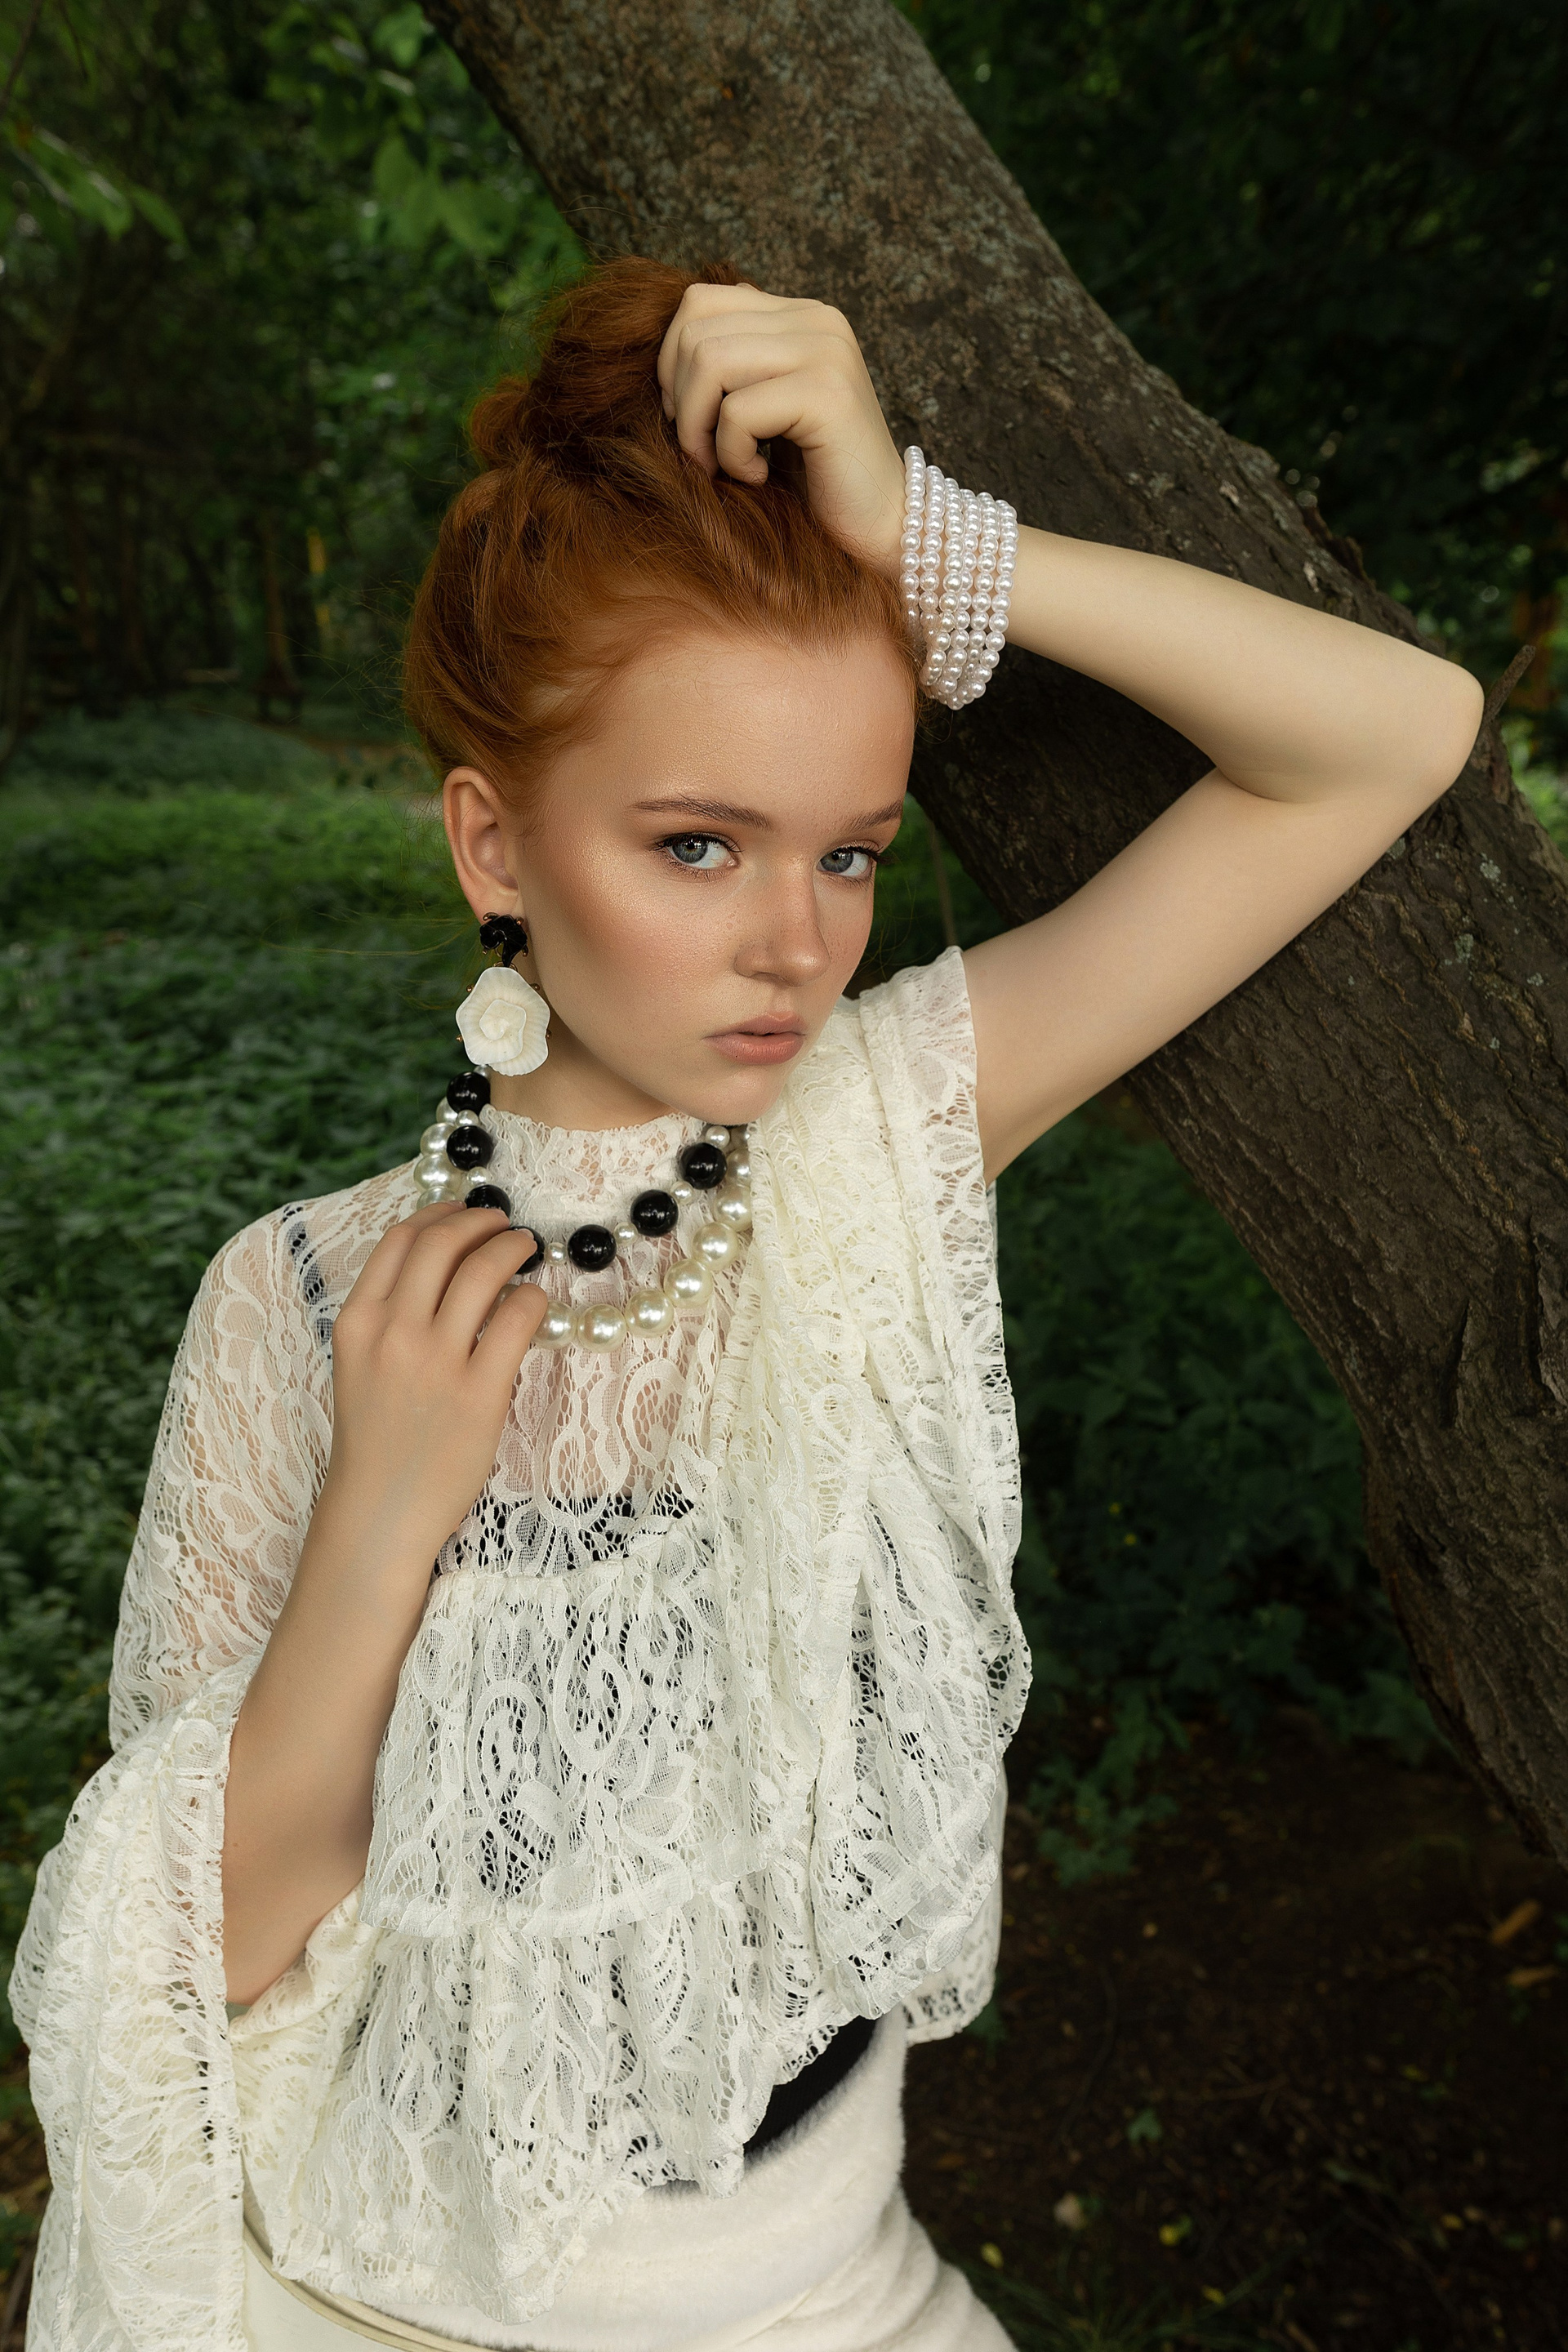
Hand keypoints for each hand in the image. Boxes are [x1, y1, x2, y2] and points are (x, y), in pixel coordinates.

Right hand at [323, 1202, 547, 1562]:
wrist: (380, 1512)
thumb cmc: (376, 1440)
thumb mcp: (360, 1365)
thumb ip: (389, 1315)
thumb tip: (441, 1263)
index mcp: (357, 1322)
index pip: (400, 1240)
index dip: (439, 1214)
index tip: (464, 1213)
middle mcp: (393, 1332)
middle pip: (442, 1242)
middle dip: (480, 1222)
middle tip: (504, 1226)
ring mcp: (436, 1362)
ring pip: (481, 1271)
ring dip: (511, 1248)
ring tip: (525, 1250)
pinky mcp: (480, 1393)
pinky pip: (517, 1319)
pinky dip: (531, 1297)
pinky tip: (534, 1301)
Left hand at [657, 281, 906, 577]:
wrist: (881, 529)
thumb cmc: (812, 481)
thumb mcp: (763, 410)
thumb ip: (730, 366)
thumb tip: (663, 350)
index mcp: (799, 316)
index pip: (700, 301)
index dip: (672, 363)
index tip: (691, 419)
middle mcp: (817, 321)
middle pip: (696, 330)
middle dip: (682, 402)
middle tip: (703, 452)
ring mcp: (826, 352)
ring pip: (709, 362)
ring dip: (700, 430)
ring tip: (725, 467)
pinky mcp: (827, 395)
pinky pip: (737, 412)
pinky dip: (733, 456)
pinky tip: (760, 476)